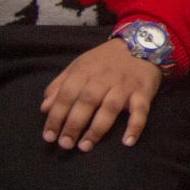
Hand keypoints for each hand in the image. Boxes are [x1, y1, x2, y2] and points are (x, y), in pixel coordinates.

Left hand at [40, 39, 161, 150]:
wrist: (141, 44)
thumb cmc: (105, 60)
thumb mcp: (79, 66)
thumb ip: (60, 85)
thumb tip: (45, 108)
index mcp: (85, 71)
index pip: (67, 95)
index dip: (56, 116)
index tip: (49, 136)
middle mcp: (104, 78)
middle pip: (87, 102)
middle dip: (74, 125)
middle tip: (65, 144)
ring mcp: (125, 86)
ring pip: (110, 108)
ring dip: (97, 129)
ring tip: (85, 146)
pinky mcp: (143, 92)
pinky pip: (140, 110)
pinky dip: (135, 126)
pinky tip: (127, 142)